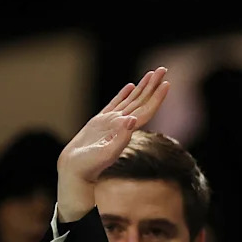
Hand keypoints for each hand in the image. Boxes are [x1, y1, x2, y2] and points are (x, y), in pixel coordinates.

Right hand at [57, 68, 169, 220]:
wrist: (75, 172)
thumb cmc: (88, 166)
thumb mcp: (105, 153)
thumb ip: (120, 137)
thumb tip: (132, 119)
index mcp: (125, 130)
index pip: (146, 110)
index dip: (157, 97)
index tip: (166, 83)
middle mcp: (121, 125)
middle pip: (142, 102)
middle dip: (152, 86)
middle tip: (162, 69)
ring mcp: (111, 123)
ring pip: (131, 101)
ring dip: (142, 88)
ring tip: (150, 74)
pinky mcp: (100, 122)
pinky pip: (115, 104)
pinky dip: (123, 94)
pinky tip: (130, 86)